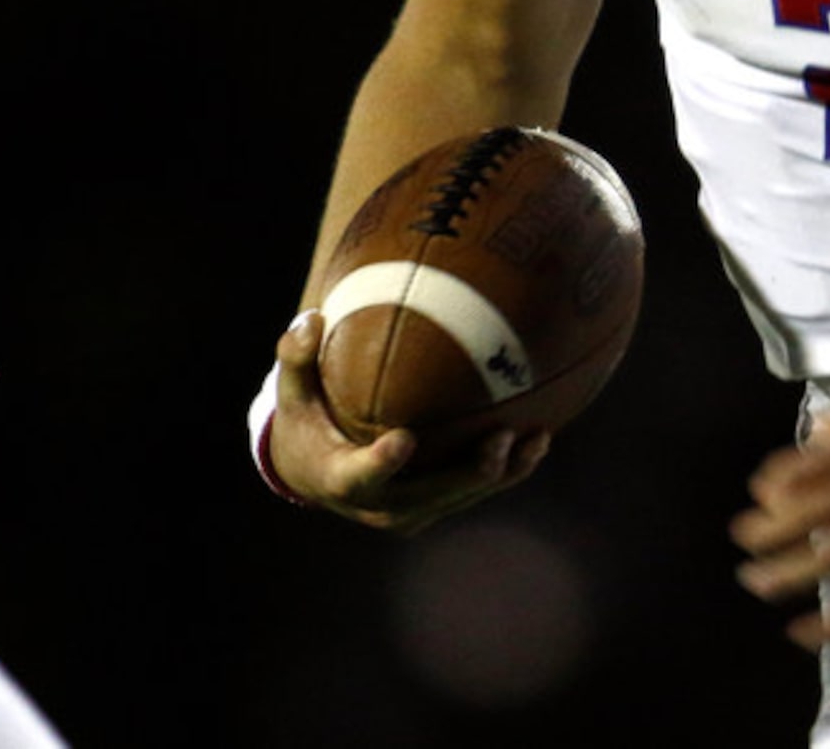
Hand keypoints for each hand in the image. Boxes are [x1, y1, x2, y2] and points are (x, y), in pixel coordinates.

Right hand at [265, 310, 548, 534]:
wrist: (314, 474)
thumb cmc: (304, 421)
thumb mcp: (292, 392)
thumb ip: (296, 356)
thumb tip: (311, 316)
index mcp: (341, 480)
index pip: (361, 475)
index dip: (383, 462)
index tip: (405, 438)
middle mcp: (380, 507)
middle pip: (431, 496)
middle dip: (468, 473)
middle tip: (500, 438)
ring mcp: (410, 513)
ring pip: (462, 497)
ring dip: (501, 473)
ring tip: (536, 440)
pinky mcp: (433, 508)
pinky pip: (472, 493)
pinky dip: (505, 472)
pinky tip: (537, 442)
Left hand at [731, 402, 829, 649]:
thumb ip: (826, 443)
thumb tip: (765, 486)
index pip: (819, 459)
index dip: (784, 480)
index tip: (758, 503)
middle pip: (828, 504)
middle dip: (780, 526)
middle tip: (744, 542)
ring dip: (799, 569)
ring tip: (758, 583)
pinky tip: (805, 631)